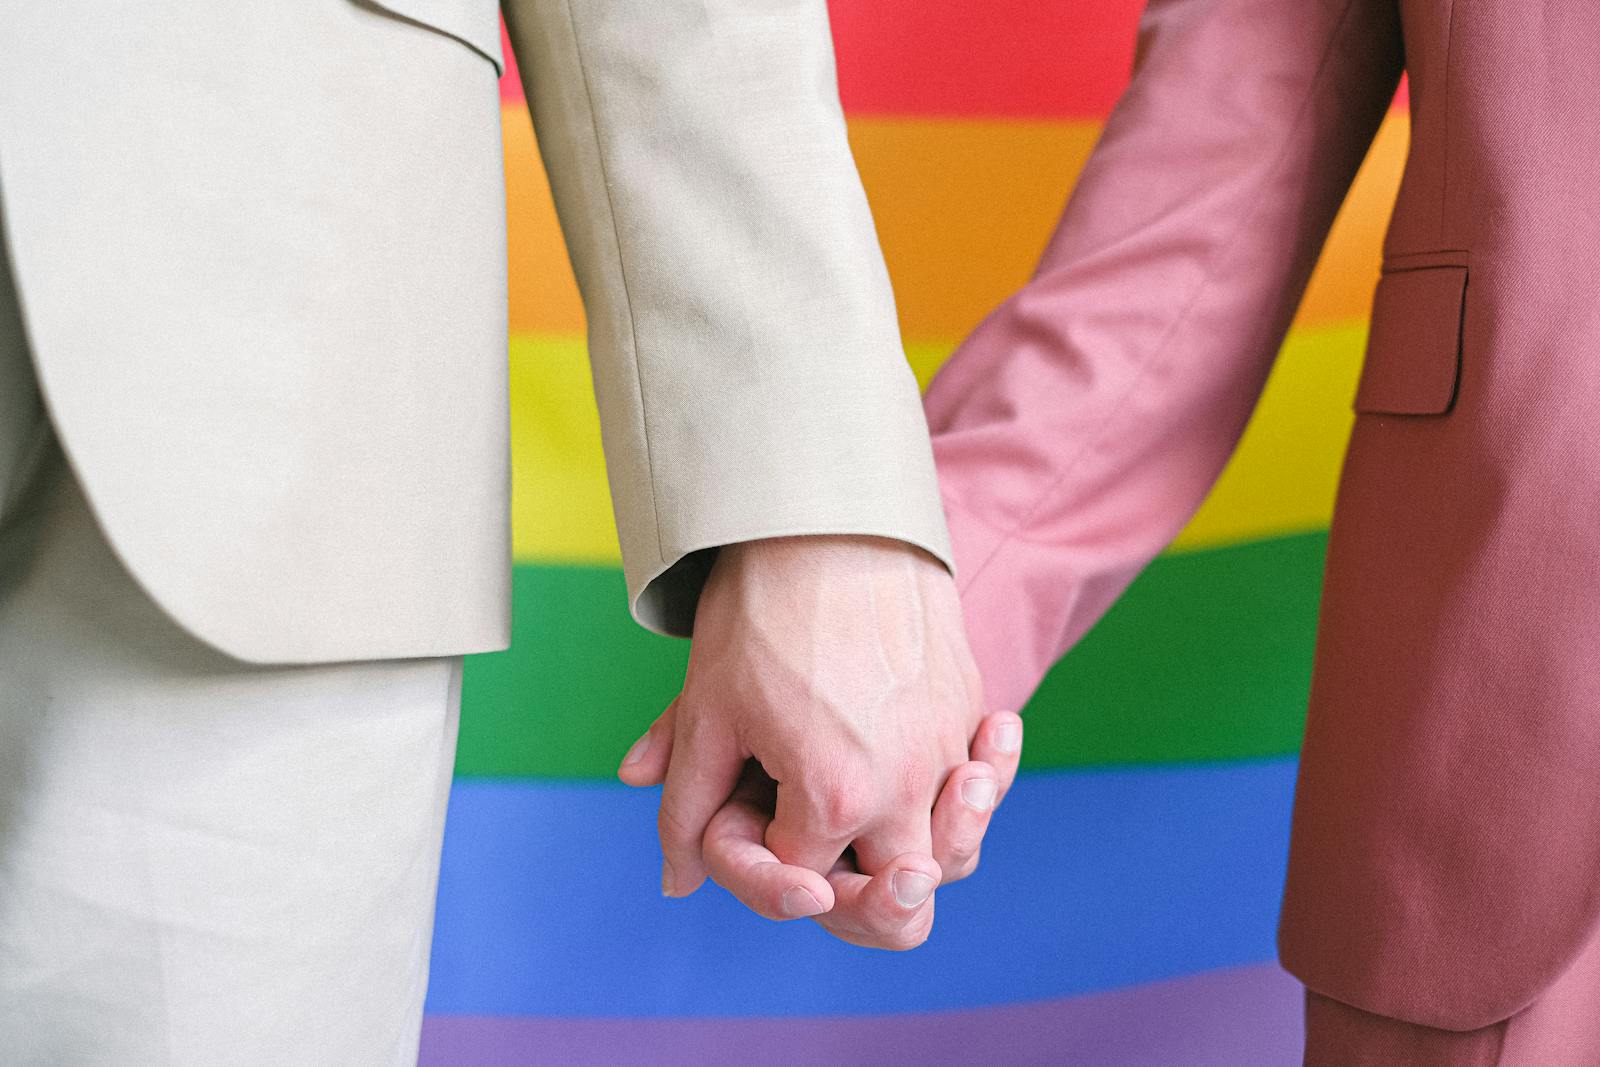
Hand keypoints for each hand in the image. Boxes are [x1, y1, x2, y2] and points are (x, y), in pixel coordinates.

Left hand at [617, 534, 1018, 947]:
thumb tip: (676, 883)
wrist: (832, 517)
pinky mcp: (972, 710)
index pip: (801, 881)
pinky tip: (924, 767)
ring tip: (881, 816)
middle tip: (818, 849)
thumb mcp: (707, 713)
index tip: (741, 803)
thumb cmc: (760, 613)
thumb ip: (687, 809)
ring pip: (951, 849)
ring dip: (917, 847)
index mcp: (834, 798)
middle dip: (852, 892)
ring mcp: (949, 749)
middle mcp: (907, 786)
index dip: (759, 857)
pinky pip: (975, 783)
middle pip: (899, 900)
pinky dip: (959, 790)